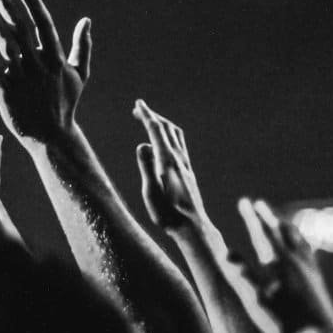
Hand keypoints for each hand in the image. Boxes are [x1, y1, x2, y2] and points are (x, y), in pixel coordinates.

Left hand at [0, 0, 91, 145]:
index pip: (44, 26)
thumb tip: (86, 21)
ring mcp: (21, 79)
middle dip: (8, 9)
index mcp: (56, 60)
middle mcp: (38, 67)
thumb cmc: (65, 103)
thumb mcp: (79, 75)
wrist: (50, 135)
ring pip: (6, 46)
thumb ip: (82, 47)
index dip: (34, 6)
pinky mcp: (5, 90)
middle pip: (21, 31)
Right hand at [133, 100, 208, 231]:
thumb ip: (146, 168)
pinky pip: (179, 145)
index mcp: (168, 161)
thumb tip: (142, 145)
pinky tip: (165, 144)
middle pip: (167, 129)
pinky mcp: (188, 173)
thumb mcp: (151, 193)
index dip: (147, 115)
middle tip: (139, 110)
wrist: (193, 228)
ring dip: (163, 124)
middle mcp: (179, 160)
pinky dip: (170, 136)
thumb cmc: (169, 215)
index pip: (156, 131)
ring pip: (176, 135)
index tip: (138, 104)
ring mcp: (186, 166)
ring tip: (151, 122)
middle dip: (153, 116)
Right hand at [239, 200, 332, 332]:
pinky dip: (302, 244)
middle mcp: (297, 261)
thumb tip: (226, 254)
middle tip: (258, 203)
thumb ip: (243, 276)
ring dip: (286, 228)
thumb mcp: (259, 302)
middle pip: (281, 232)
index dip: (252, 217)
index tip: (244, 201)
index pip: (263, 234)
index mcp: (280, 263)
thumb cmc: (286, 323)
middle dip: (267, 217)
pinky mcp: (317, 280)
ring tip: (281, 221)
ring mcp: (310, 269)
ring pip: (298, 241)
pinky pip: (309, 253)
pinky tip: (304, 250)